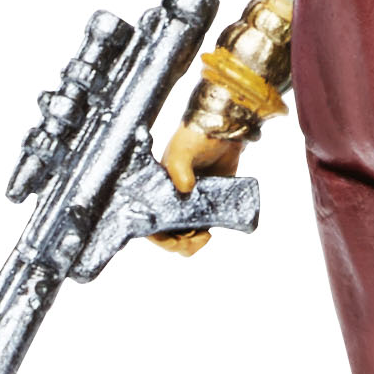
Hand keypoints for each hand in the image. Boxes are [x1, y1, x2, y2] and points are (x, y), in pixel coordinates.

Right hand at [153, 124, 244, 255]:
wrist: (224, 130)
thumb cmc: (195, 136)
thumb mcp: (181, 151)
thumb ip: (179, 169)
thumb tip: (185, 189)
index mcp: (156, 188)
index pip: (149, 220)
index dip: (158, 236)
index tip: (172, 241)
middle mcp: (170, 199)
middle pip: (167, 233)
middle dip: (177, 243)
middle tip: (191, 240)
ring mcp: (190, 203)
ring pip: (184, 235)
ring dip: (191, 243)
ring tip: (203, 237)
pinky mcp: (208, 203)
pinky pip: (202, 227)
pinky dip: (202, 236)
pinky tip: (208, 233)